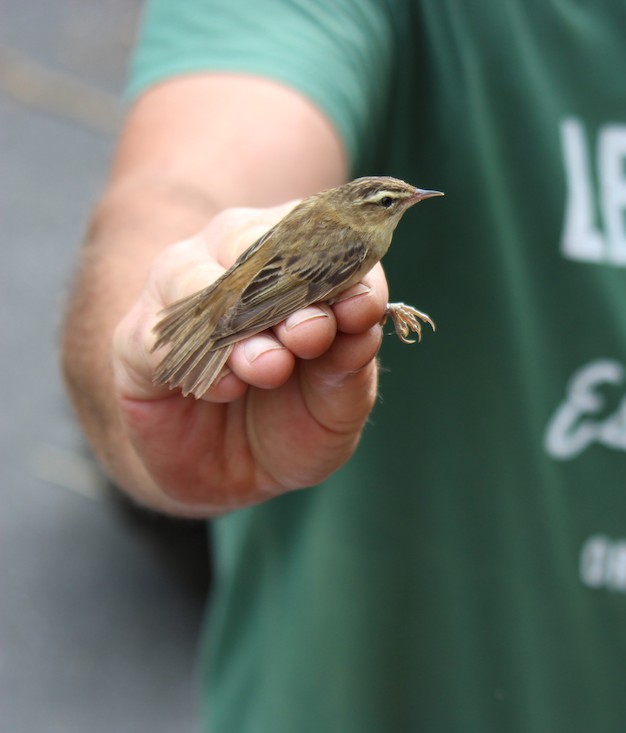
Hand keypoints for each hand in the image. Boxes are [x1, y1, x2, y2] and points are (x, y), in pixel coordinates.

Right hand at [110, 203, 387, 514]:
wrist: (239, 477)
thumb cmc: (298, 421)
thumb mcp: (340, 399)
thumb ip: (352, 356)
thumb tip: (363, 310)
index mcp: (296, 261)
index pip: (320, 236)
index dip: (344, 266)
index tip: (363, 305)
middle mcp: (233, 260)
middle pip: (255, 243)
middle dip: (290, 289)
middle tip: (313, 333)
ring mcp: (179, 294)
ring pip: (197, 278)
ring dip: (241, 325)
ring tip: (271, 367)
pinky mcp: (136, 343)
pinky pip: (156, 337)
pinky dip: (197, 362)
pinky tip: (228, 389)